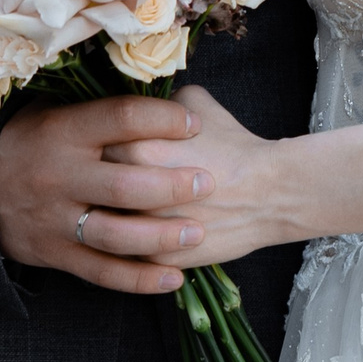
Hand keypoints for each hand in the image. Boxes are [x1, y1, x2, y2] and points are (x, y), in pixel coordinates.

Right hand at [0, 95, 212, 293]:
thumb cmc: (31, 142)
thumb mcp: (54, 113)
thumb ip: (100, 109)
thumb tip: (163, 92)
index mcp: (63, 131)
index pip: (121, 119)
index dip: (164, 119)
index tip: (194, 125)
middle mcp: (58, 176)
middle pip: (125, 184)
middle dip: (173, 185)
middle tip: (208, 181)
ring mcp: (55, 220)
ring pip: (116, 234)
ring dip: (163, 236)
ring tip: (199, 231)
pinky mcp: (54, 255)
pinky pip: (102, 272)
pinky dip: (140, 279)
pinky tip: (174, 279)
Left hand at [103, 86, 291, 268]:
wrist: (269, 191)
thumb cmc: (234, 144)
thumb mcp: (197, 104)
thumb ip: (159, 104)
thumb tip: (142, 107)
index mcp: (132, 149)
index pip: (94, 149)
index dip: (103, 148)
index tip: (116, 150)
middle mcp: (128, 192)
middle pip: (93, 188)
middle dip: (101, 184)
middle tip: (118, 180)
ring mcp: (141, 230)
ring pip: (105, 226)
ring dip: (112, 217)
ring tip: (128, 207)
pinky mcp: (157, 258)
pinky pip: (129, 254)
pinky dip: (134, 245)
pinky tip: (146, 232)